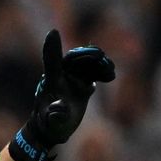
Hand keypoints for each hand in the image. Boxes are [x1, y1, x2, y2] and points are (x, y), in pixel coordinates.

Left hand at [8, 28, 116, 160]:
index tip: (53, 32)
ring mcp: (72, 78)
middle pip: (75, 58)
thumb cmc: (50, 125)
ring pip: (86, 63)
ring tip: (110, 72)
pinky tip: (110, 75)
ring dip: (98, 63)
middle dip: (88, 56)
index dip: (53, 47)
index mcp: (52, 81)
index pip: (52, 60)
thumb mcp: (52, 123)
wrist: (53, 129)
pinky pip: (93, 72)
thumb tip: (58, 108)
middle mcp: (61, 75)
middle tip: (101, 57)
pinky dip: (102, 71)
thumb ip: (56, 115)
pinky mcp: (82, 83)